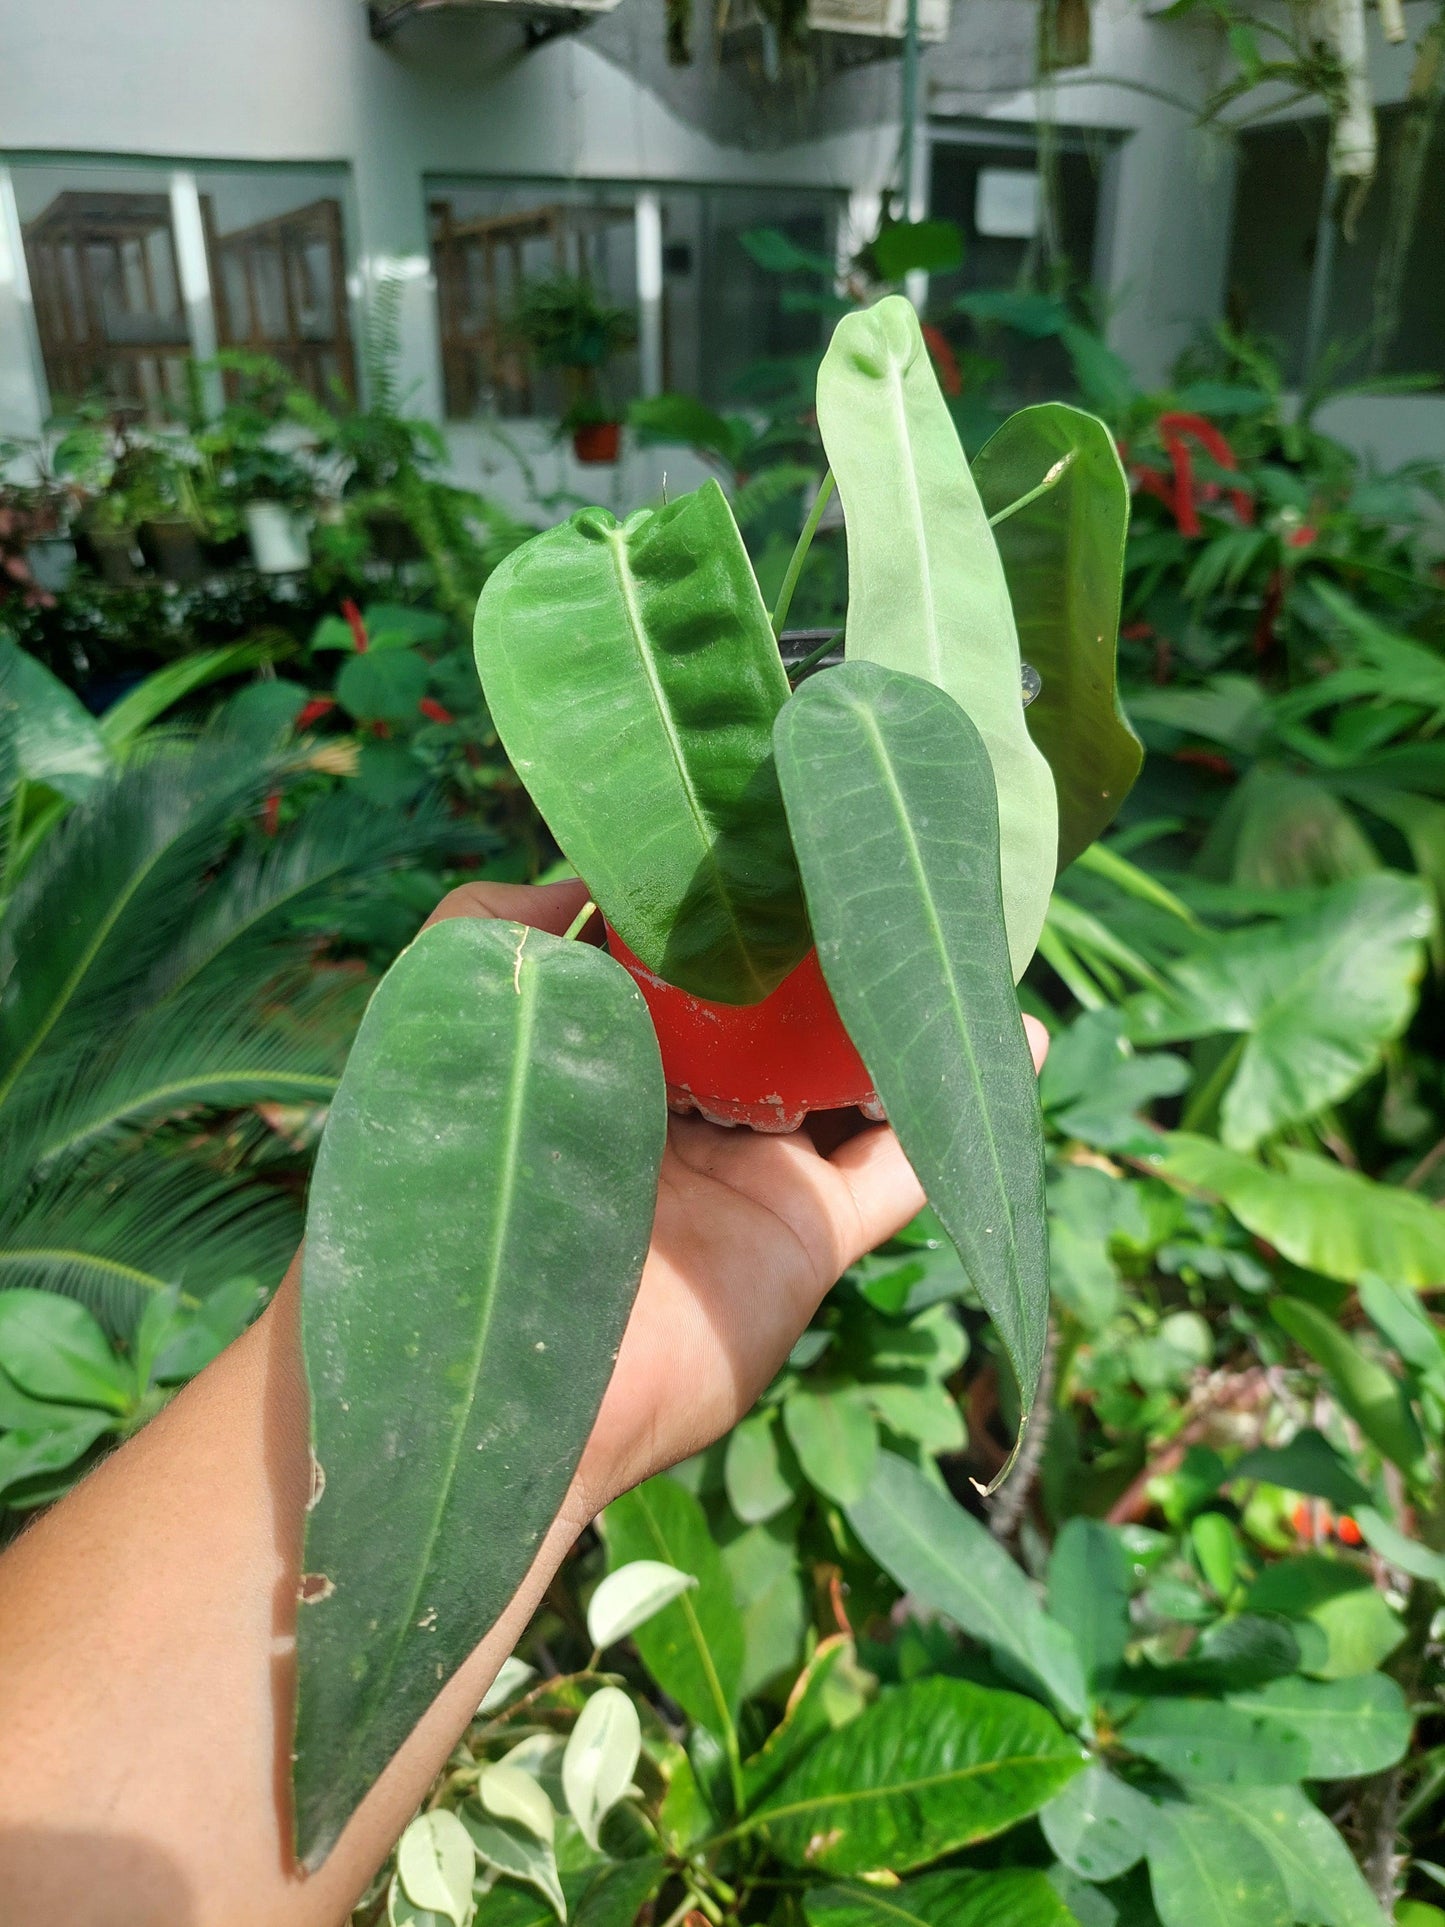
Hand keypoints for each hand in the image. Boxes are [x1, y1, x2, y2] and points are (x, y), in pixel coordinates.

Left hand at [425, 881, 1047, 1516]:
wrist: (496, 1362)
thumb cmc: (465, 1174)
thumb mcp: (456, 1020)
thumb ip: (497, 931)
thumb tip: (586, 870)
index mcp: (610, 1062)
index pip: (695, 972)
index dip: (745, 915)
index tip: (793, 840)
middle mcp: (689, 1117)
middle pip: (788, 1024)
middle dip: (837, 962)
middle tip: (899, 874)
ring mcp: (756, 1179)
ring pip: (858, 1083)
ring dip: (911, 1020)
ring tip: (966, 937)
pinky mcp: (809, 1238)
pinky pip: (903, 1163)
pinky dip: (955, 1106)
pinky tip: (1014, 1036)